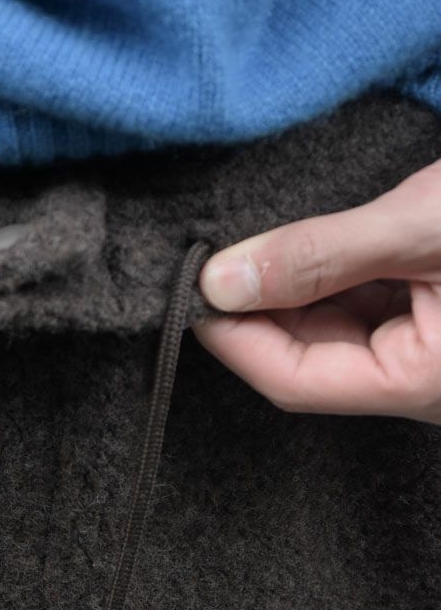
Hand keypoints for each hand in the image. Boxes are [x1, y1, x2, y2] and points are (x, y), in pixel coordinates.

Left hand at [193, 158, 440, 425]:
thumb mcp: (421, 225)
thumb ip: (320, 255)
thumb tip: (221, 282)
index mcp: (418, 383)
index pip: (292, 381)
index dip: (234, 337)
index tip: (192, 288)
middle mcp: (417, 382)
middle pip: (304, 358)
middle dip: (254, 308)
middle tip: (210, 253)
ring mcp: (423, 351)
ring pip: (328, 330)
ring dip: (285, 289)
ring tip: (248, 239)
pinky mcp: (431, 319)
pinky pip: (360, 307)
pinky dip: (323, 277)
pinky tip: (295, 241)